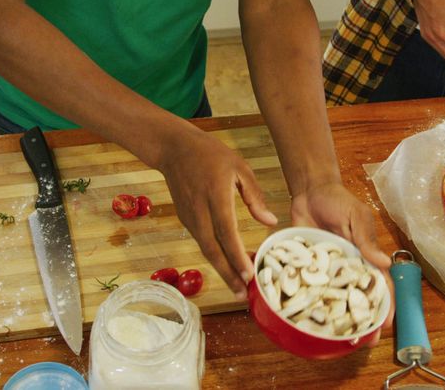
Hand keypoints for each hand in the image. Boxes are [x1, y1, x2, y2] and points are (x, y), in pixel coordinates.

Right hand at [156, 128, 276, 299]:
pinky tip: (227, 267)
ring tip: (238, 288)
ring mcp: (190, 217)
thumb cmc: (210, 154)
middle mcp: (200, 211)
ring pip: (206, 250)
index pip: (227, 231)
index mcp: (215, 195)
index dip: (237, 255)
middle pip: (213, 250)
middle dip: (228, 275)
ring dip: (221, 270)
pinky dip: (215, 257)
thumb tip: (270, 221)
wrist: (174, 149)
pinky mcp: (186, 220)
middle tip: (243, 295)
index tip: (248, 274)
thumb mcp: (239, 167)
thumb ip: (254, 196)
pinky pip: (202, 242)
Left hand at [291, 182, 393, 344]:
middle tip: (359, 341)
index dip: (384, 304)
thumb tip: (384, 262)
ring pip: (334, 296)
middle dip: (361, 318)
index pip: (379, 284)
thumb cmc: (339, 201)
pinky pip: (310, 285)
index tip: (384, 324)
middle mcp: (348, 266)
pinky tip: (306, 314)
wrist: (309, 190)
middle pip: (357, 296)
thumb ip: (366, 239)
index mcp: (365, 256)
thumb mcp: (356, 217)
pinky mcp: (309, 265)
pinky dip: (310, 298)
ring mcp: (328, 268)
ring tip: (335, 336)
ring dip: (335, 314)